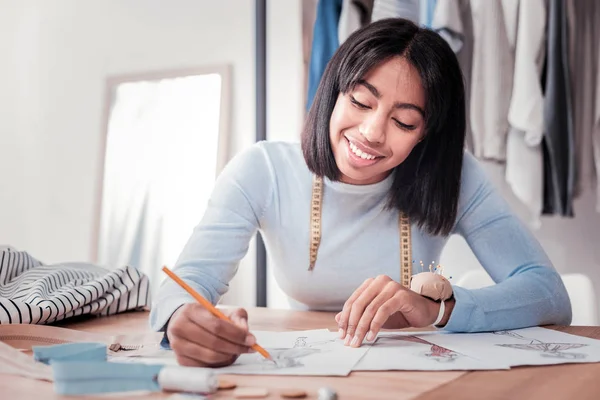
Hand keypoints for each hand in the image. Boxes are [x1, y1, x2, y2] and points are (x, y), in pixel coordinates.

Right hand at [166, 304, 255, 366]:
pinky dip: (220, 364)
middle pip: (213, 342)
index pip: (216, 325)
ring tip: (238, 352)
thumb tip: (245, 332)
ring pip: (210, 357)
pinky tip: (226, 357)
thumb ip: (237, 317)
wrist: (184, 323)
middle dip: (236, 347)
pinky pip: (205, 366)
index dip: (236, 334)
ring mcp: (178, 346)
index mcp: (190, 311)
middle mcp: (179, 328)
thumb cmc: (206, 317)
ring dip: (229, 356)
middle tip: (249, 348)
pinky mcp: (180, 360)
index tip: (251, 339)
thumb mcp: (222, 311)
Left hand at [335, 275, 451, 346]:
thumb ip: (358, 315)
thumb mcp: (375, 315)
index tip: (341, 334)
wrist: (425, 312)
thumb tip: (337, 319)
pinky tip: (371, 336)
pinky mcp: (401, 296)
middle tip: (349, 341)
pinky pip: (383, 311)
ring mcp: (391, 287)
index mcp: (371, 283)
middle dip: (352, 325)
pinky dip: (375, 325)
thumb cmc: (399, 313)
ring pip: (370, 309)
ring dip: (362, 328)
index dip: (345, 318)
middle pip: (359, 304)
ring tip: (359, 341)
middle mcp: (379, 281)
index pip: (352, 301)